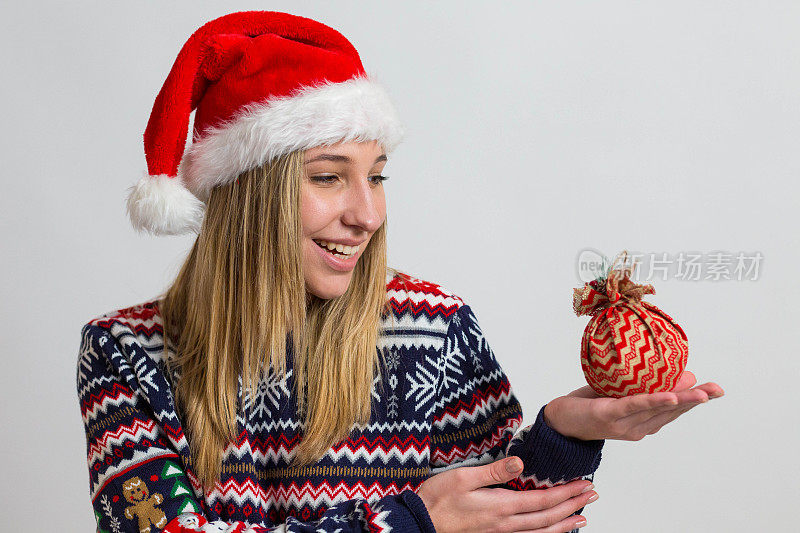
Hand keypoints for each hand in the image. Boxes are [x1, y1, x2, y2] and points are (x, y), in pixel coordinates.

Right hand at [417, 456, 598, 532]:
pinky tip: (552, 531)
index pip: (543, 501)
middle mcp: (505, 525)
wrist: (421, 523)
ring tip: (582, 518)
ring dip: (564, 524)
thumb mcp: (463, 478)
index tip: (583, 485)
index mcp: (501, 507)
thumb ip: (495, 471)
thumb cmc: (438, 500)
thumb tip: (520, 462)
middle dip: (572, 506)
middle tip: (592, 496)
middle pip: (548, 518)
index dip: (566, 493)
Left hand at [543, 370, 724, 440]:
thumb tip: (670, 369)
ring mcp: (624, 425)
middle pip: (671, 412)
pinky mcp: (609, 416)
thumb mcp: (618, 392)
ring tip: (702, 393)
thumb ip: (642, 385)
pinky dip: (653, 400)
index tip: (715, 390)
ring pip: (657, 410)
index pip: (673, 411)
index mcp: (641, 423)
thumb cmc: (588, 404)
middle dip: (696, 400)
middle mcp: (637, 428)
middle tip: (717, 390)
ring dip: (682, 400)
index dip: (694, 400)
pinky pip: (634, 406)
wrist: (558, 421)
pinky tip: (669, 396)